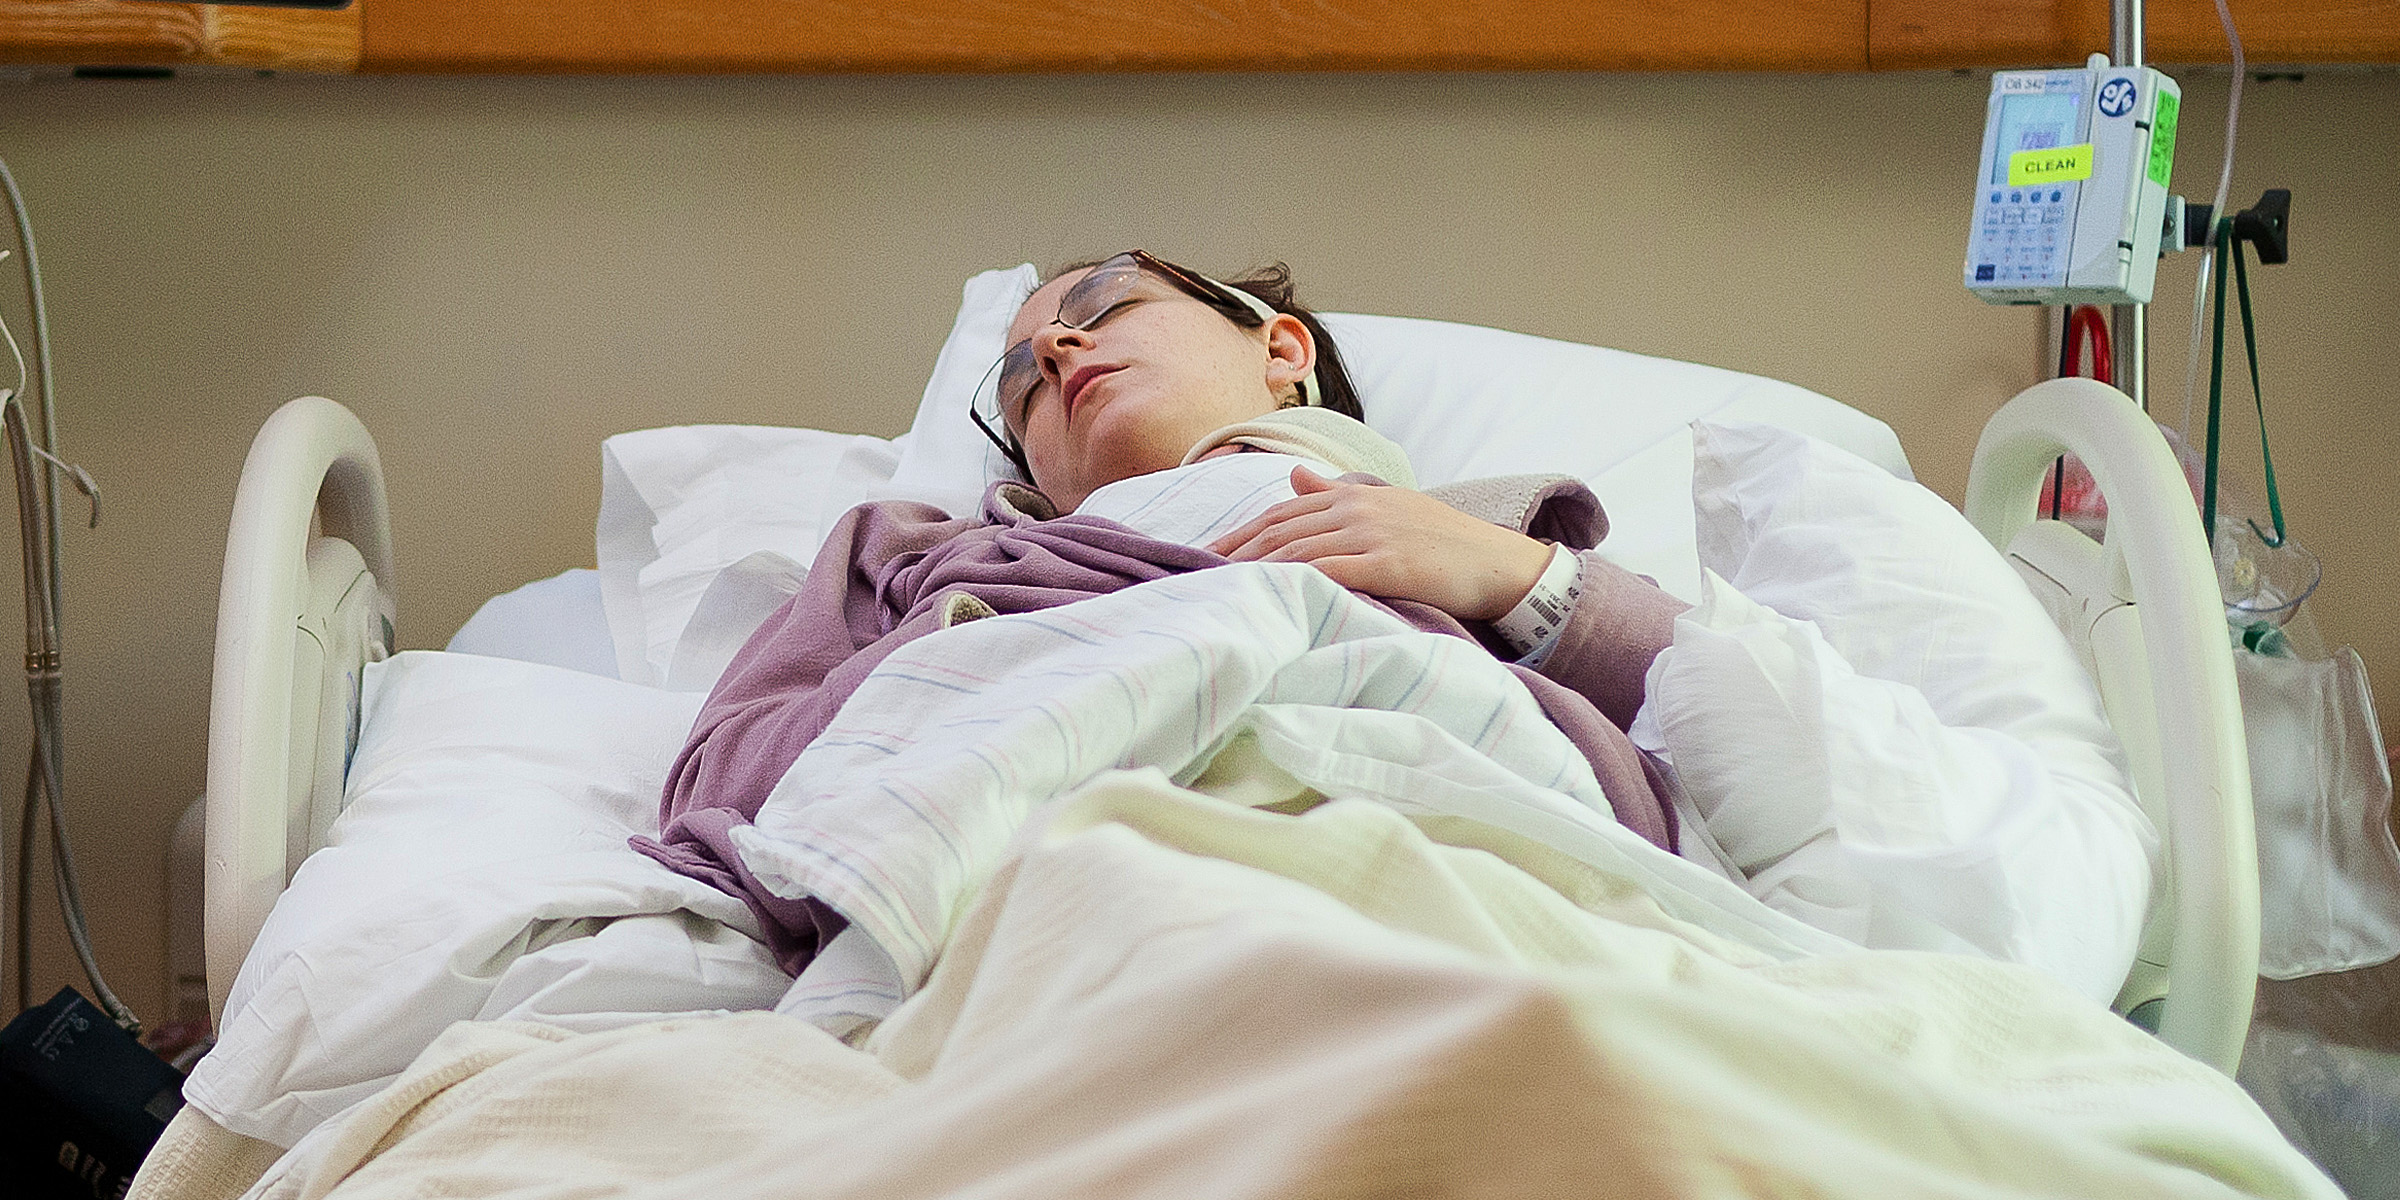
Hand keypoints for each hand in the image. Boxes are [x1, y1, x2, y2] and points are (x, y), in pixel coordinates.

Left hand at [1206, 466, 1553, 621]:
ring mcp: (1372, 534)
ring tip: (1220, 591)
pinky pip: (1331, 572)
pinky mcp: (1389, 562)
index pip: (1280, 512)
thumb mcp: (1388, 507)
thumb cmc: (1444, 543)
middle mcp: (1355, 508)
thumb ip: (1337, 493)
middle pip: (1278, 530)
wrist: (1499, 563)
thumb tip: (1295, 475)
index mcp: (1352, 495)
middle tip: (1194, 577)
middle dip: (1234, 554)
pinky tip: (1271, 597)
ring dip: (1254, 571)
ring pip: (1297, 550)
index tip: (1204, 555)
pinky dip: (1295, 582)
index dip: (1239, 534)